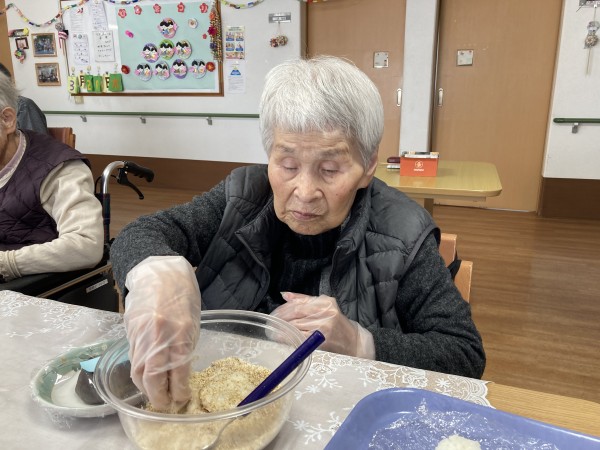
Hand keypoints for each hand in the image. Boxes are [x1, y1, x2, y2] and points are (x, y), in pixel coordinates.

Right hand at [123, 256, 200, 410]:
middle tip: (164, 404)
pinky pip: (134, 357)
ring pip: (138, 369)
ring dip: (146, 387)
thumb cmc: (183, 296)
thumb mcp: (192, 323)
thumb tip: (179, 373)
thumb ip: (184, 347)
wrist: (160, 273)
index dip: (178, 390)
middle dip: (157, 396)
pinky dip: (140, 370)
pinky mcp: (130, 331)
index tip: (181, 398)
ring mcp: (141, 334)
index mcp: (179, 332)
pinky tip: (146, 376)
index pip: (177, 371)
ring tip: (155, 395)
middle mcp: (158, 336)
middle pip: (151, 377)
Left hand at [270, 292, 374, 358]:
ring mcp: (324, 327)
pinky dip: (289, 338)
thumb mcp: (324, 306)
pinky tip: (282, 338)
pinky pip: (300, 338)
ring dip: (283, 329)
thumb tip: (284, 295)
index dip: (283, 309)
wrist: (353, 341)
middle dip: (281, 319)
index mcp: (325, 302)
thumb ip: (303, 299)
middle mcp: (325, 313)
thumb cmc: (336, 323)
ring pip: (296, 326)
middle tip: (271, 322)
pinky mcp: (322, 340)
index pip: (298, 304)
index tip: (274, 314)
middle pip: (296, 314)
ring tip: (274, 330)